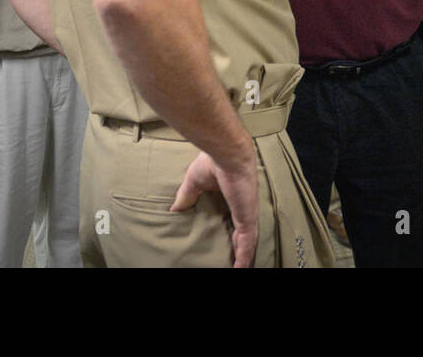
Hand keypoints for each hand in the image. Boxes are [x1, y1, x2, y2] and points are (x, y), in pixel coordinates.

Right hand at [171, 146, 259, 267]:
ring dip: (244, 258)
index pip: (235, 223)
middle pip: (244, 237)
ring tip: (241, 270)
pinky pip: (247, 244)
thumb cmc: (211, 162)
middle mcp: (243, 208)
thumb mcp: (194, 184)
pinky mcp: (247, 218)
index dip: (233, 236)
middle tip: (236, 265)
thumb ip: (186, 197)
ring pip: (248, 243)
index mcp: (234, 199)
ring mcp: (247, 214)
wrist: (225, 152)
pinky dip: (244, 258)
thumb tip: (174, 210)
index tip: (227, 247)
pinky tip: (241, 269)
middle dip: (240, 251)